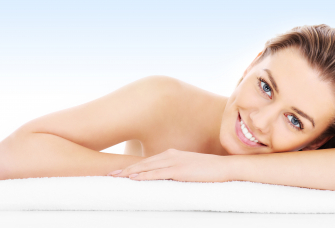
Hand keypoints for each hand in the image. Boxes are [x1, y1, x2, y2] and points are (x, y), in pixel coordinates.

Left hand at [107, 148, 229, 182]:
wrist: (224, 167)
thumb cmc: (208, 169)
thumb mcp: (188, 167)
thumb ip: (175, 170)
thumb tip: (166, 177)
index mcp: (171, 154)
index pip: (148, 161)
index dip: (133, 166)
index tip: (120, 171)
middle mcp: (170, 155)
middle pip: (143, 162)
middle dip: (126, 169)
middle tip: (110, 174)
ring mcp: (174, 162)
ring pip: (147, 167)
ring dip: (130, 172)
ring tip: (117, 177)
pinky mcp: (179, 170)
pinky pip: (157, 174)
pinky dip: (144, 176)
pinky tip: (134, 179)